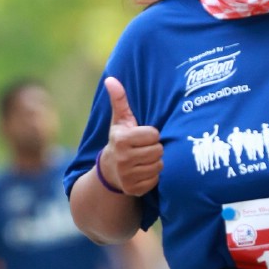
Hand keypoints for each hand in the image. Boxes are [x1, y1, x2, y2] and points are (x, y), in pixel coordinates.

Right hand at [100, 77, 162, 196]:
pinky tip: (142, 171)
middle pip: (158, 151)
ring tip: (143, 159)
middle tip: (143, 149)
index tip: (141, 137)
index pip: (154, 135)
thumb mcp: (119, 120)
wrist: (109, 170)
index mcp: (121, 140)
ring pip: (159, 166)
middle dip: (154, 148)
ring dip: (154, 162)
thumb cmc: (120, 139)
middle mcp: (123, 159)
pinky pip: (156, 180)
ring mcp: (128, 176)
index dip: (150, 135)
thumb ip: (119, 100)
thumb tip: (111, 79)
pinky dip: (152, 176)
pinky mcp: (134, 189)